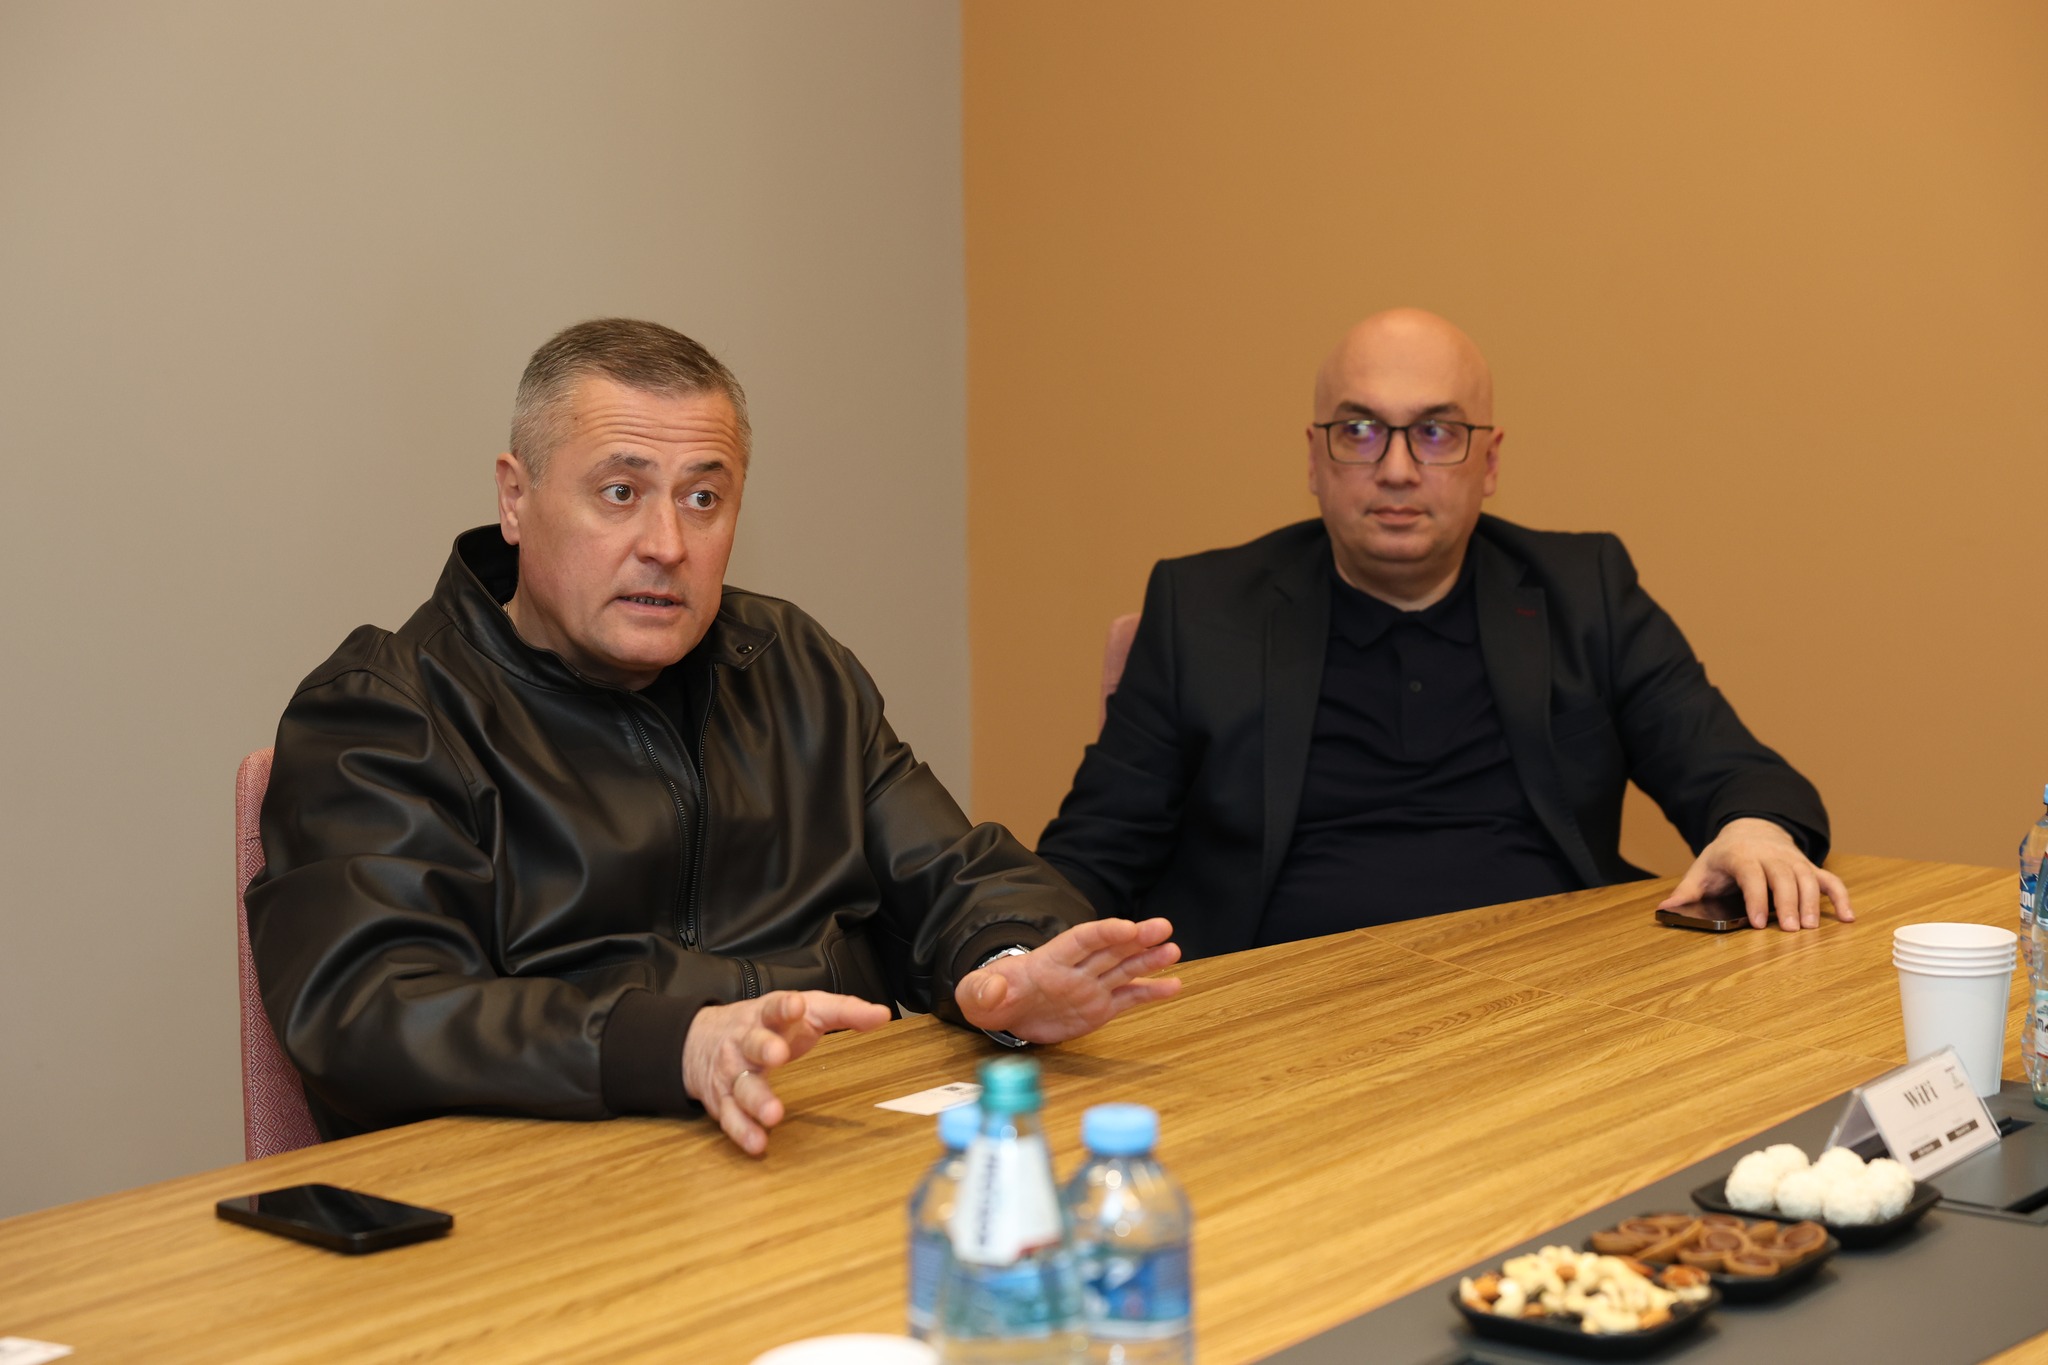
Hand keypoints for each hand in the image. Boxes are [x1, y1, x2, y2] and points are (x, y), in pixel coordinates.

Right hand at [682, 990, 889, 1155]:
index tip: (796, 1004)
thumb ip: (843, 1011)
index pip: (774, 1007)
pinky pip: (731, 1118)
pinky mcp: (722, 1101)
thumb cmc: (766, 1025)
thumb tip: (882, 1014)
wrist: (699, 1038)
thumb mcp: (804, 1010)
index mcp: (766, 1017)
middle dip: (764, 1048)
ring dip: (756, 1101)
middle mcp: (744, 1043)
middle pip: (752, 1044)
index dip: (784, 1006)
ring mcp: (731, 1073)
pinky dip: (743, 1132)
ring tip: (773, 1114)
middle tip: (778, 1055)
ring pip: (742, 1086)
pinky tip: (758, 1143)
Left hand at [957, 918, 1182, 1043]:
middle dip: (1136, 939)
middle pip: (1110, 949)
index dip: (1104, 932)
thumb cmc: (989, 997)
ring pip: (1124, 969)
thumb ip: (982, 990)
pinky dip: (1150, 992)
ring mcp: (1090, 988)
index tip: (1127, 928)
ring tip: (1174, 950)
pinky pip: (1127, 998)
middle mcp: (1075, 970)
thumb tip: (993, 989)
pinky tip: (1173, 985)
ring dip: (1149, 960)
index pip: (1080, 940)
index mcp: (1049, 960)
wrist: (1001, 1013)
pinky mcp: (1098, 1008)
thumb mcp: (975, 994)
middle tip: (1164, 927)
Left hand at [1658, 817, 1855, 931]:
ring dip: (1811, 903)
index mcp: (1741, 855)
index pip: (1751, 874)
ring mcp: (1793, 860)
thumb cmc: (1724, 857)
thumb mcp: (1701, 870)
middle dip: (1787, 903)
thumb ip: (1686, 892)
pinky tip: (1849, 918)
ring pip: (1807, 878)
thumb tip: (1663, 910)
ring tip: (1811, 929)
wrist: (1751, 829)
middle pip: (1783, 876)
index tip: (1757, 923)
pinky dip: (1841, 897)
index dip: (1755, 898)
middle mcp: (1770, 855)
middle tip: (1790, 931)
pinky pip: (1829, 879)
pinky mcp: (1808, 866)